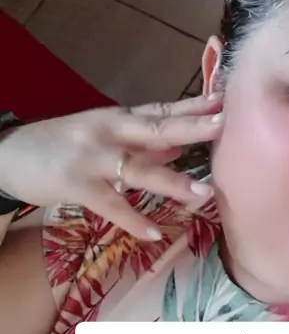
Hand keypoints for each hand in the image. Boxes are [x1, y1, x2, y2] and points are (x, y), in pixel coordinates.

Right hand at [0, 95, 223, 237]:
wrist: (9, 154)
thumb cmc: (60, 145)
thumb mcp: (102, 136)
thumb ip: (139, 142)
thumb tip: (178, 148)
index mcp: (117, 118)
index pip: (161, 110)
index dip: (192, 106)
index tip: (223, 100)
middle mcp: (108, 131)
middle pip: (155, 129)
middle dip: (191, 128)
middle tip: (223, 126)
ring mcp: (91, 157)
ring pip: (138, 168)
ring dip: (172, 181)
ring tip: (203, 193)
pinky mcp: (75, 183)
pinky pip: (110, 205)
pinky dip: (133, 220)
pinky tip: (154, 233)